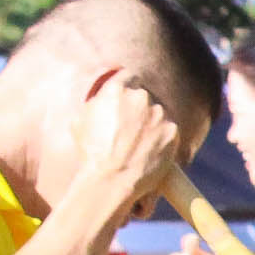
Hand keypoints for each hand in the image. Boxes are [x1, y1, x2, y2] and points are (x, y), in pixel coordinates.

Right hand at [70, 75, 184, 222]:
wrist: (112, 178)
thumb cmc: (91, 151)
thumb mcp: (81, 119)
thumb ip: (96, 103)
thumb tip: (101, 97)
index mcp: (117, 89)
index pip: (128, 76)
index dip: (127, 85)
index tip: (127, 97)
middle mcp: (141, 97)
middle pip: (143, 98)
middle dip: (138, 110)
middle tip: (130, 129)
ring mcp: (159, 114)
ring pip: (158, 115)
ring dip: (151, 125)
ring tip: (139, 145)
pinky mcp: (173, 132)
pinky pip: (168, 131)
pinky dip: (162, 140)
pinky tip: (150, 151)